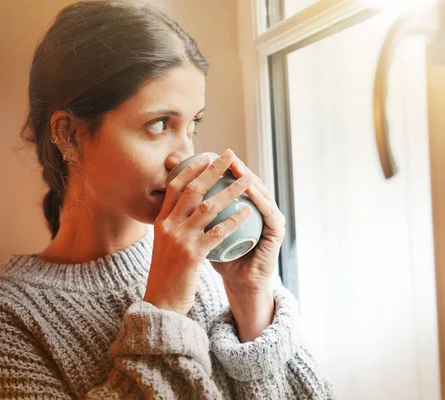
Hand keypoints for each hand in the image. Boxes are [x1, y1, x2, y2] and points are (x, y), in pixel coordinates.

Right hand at [144, 149, 253, 314]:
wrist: (161, 303)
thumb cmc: (167, 274)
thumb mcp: (164, 245)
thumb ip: (173, 226)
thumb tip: (186, 210)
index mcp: (161, 222)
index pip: (175, 188)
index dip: (191, 169)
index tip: (205, 156)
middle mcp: (168, 226)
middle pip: (193, 190)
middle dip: (213, 170)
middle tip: (229, 155)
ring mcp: (179, 239)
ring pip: (208, 207)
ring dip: (230, 190)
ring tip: (247, 180)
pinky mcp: (192, 255)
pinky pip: (217, 232)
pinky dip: (233, 220)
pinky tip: (247, 212)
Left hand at [209, 153, 285, 340]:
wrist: (238, 283)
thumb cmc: (218, 257)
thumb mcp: (201, 232)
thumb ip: (192, 213)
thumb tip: (167, 194)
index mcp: (240, 205)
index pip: (230, 181)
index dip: (217, 168)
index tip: (202, 156)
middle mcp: (257, 208)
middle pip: (246, 181)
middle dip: (234, 167)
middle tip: (224, 154)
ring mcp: (268, 218)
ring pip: (260, 192)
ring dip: (248, 178)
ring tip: (237, 167)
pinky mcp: (276, 232)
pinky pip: (268, 212)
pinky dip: (259, 200)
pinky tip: (249, 191)